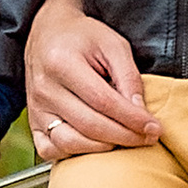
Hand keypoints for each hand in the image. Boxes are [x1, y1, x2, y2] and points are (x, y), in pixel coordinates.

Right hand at [22, 0, 159, 154]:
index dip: (132, 119)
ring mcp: (35, 108)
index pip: (103, 102)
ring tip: (124, 140)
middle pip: (89, 125)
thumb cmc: (83, 37)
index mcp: (62, 63)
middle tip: (147, 138)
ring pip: (69, 143)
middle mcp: (44, 88)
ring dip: (103, 148)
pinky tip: (95, 143)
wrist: (48, 33)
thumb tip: (140, 114)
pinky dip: (74, 154)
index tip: (154, 128)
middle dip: (124, 137)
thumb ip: (129, 77)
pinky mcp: (32, 122)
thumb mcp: (113, 45)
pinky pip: (49, 150)